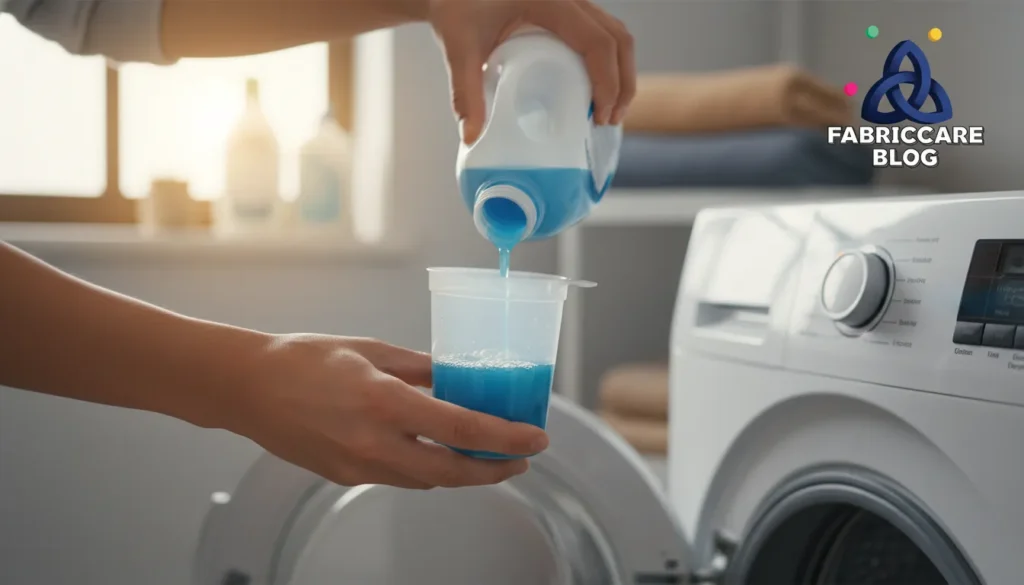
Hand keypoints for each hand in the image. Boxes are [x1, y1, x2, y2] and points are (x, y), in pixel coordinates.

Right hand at [233, 334, 548, 488]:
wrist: (246, 388)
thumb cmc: (303, 358)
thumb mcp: (372, 350)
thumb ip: (421, 368)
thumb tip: (458, 378)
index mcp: (383, 401)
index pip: (462, 429)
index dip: (506, 439)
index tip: (536, 439)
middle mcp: (374, 442)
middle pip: (453, 472)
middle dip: (496, 470)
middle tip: (521, 458)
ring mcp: (358, 466)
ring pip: (428, 479)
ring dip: (462, 472)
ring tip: (486, 455)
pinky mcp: (345, 476)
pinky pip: (399, 478)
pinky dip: (427, 468)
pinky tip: (437, 452)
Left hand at [427, 0, 635, 142]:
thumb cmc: (455, 6)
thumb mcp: (459, 48)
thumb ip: (465, 92)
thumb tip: (472, 136)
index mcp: (549, 1)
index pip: (597, 41)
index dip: (608, 81)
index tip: (600, 115)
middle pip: (618, 38)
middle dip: (623, 82)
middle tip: (611, 120)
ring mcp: (572, 0)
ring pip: (616, 33)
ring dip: (621, 72)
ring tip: (610, 109)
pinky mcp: (568, 9)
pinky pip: (601, 32)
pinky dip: (608, 61)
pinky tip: (597, 88)